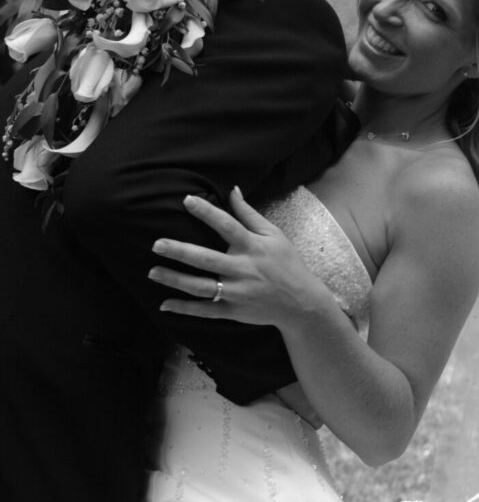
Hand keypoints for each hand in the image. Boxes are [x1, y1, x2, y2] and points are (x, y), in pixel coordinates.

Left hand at [149, 188, 325, 326]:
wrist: (301, 303)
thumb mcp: (274, 235)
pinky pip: (206, 310)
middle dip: (180, 251)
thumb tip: (232, 190)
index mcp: (253, 247)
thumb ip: (249, 214)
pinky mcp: (234, 311)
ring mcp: (237, 293)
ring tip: (153, 272)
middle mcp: (243, 269)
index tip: (187, 200)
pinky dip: (185, 309)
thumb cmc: (287, 264)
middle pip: (207, 259)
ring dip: (176, 280)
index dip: (207, 212)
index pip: (227, 226)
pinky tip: (164, 304)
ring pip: (202, 287)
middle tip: (157, 244)